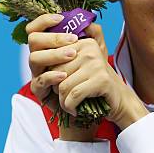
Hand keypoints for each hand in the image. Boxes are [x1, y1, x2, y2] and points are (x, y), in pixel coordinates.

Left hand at [26, 14, 147, 133]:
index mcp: (82, 42)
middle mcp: (90, 49)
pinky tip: (74, 109)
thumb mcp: (76, 68)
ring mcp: (96, 63)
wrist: (117, 102)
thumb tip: (36, 43)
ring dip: (63, 100)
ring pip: (63, 85)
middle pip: (55, 70)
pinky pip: (73, 95)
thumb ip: (60, 56)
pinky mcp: (101, 80)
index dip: (51, 74)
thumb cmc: (92, 86)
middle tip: (66, 97)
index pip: (52, 56)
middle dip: (56, 88)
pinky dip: (70, 107)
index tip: (61, 84)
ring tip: (69, 104)